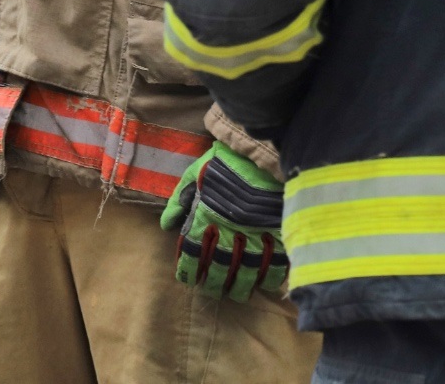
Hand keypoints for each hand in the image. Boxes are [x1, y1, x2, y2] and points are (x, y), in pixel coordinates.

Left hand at [161, 141, 287, 300]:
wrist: (260, 150)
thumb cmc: (223, 161)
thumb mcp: (194, 173)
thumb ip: (179, 200)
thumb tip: (166, 225)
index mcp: (206, 215)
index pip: (192, 251)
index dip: (188, 269)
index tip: (187, 280)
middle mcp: (229, 229)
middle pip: (219, 266)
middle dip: (213, 283)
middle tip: (212, 292)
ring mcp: (255, 232)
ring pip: (246, 270)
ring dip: (240, 286)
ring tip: (237, 295)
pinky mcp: (278, 231)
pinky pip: (275, 262)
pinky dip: (270, 277)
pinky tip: (264, 284)